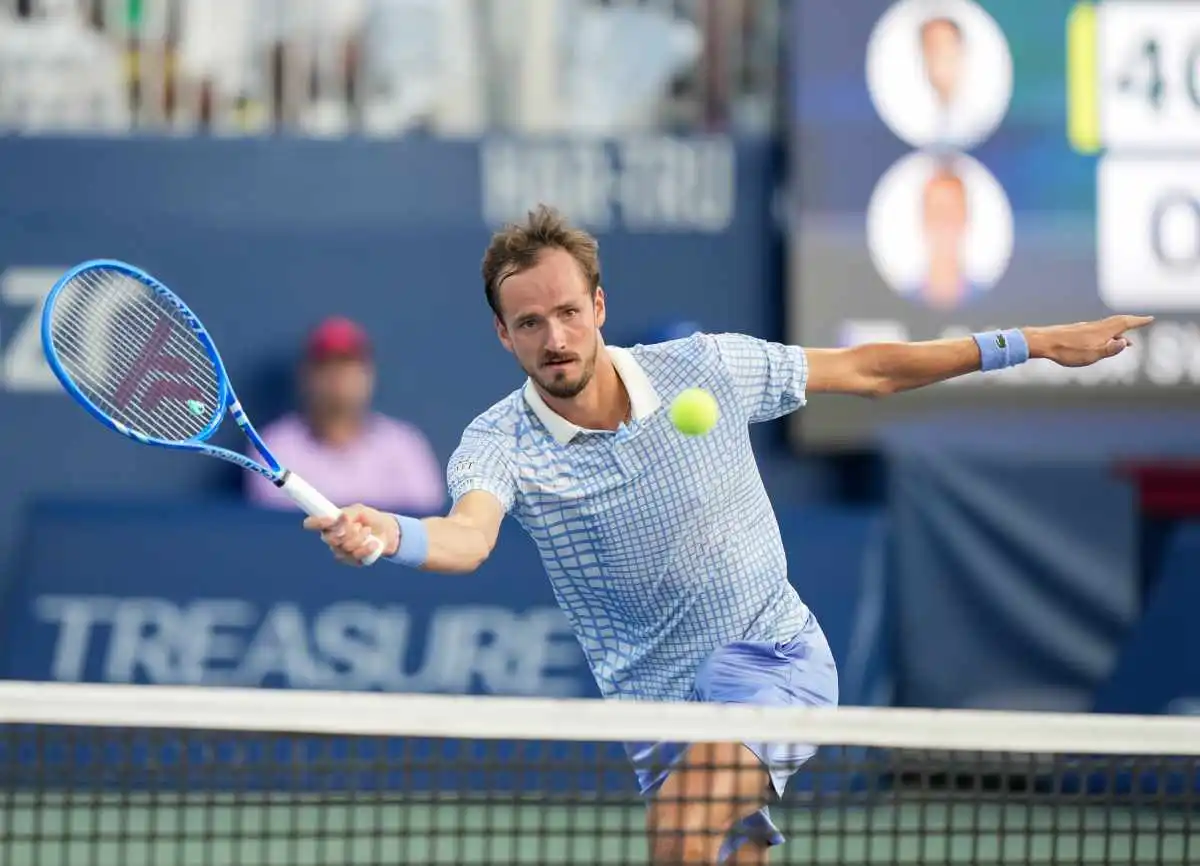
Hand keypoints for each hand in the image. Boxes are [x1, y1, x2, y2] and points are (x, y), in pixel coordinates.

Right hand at [303, 504, 398, 565]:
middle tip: (358, 525)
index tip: (331, 519)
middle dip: (346, 531)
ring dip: (359, 538)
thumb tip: (341, 517)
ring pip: (344, 547)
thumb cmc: (370, 519)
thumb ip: (349, 514)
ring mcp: (340, 551)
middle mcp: (331, 538)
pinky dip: (366, 548)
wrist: (387, 531)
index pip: (313, 523)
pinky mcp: (352, 560)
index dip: (318, 522)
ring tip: (368, 531)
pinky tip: (373, 543)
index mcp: (329, 523)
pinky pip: (355, 556)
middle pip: (329, 539)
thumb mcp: (360, 510)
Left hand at [1025, 315, 1154, 367]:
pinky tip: (1101, 341)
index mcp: (1102, 331)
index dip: (1138, 321)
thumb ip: (1110, 349)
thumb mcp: (1091, 355)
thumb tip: (1126, 342)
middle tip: (1142, 322)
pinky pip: (1097, 331)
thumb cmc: (1067, 350)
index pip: (1124, 323)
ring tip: (1125, 341)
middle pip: (1117, 322)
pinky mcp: (1076, 332)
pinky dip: (1106, 334)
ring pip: (1106, 327)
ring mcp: (1085, 328)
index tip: (1150, 319)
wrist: (1043, 342)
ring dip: (1118, 331)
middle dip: (1131, 323)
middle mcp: (1095, 327)